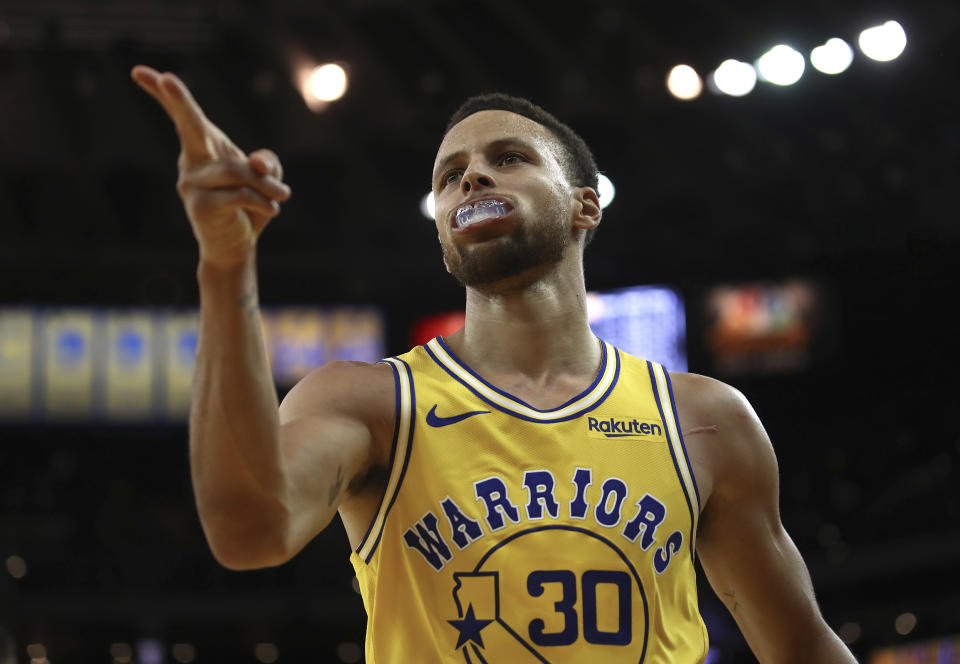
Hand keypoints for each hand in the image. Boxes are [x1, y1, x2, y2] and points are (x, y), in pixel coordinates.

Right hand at [131, 65, 291, 267]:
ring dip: (266, 183)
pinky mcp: (199, 206)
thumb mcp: (265, 178)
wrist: (235, 246)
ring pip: (235, 170)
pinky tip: (272, 210)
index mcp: (203, 147)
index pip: (182, 116)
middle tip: (167, 78)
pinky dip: (262, 200)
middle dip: (180, 101)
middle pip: (189, 126)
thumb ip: (266, 162)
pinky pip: (239, 194)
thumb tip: (256, 162)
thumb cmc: (247, 206)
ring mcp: (191, 184)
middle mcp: (191, 161)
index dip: (162, 93)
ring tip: (282, 195)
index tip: (139, 71)